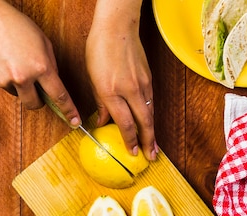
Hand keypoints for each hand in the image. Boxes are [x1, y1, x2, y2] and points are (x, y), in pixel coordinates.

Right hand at [0, 2, 80, 125]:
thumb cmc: (16, 26)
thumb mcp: (43, 42)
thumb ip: (51, 65)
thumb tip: (53, 85)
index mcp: (40, 67)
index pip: (59, 95)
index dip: (68, 110)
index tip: (74, 122)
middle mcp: (22, 77)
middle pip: (34, 104)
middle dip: (38, 101)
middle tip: (37, 91)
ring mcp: (4, 81)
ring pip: (17, 94)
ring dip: (19, 85)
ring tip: (13, 62)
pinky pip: (1, 87)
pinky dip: (3, 78)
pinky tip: (1, 61)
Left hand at [86, 0, 156, 159]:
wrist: (117, 27)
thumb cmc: (100, 49)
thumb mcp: (92, 78)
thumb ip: (100, 102)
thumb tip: (103, 121)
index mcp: (110, 91)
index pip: (124, 123)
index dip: (129, 140)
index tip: (131, 152)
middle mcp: (128, 89)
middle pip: (143, 122)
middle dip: (147, 142)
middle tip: (150, 157)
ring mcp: (141, 83)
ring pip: (149, 112)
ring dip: (152, 131)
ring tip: (153, 146)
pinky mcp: (148, 77)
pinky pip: (150, 101)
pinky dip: (151, 115)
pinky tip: (150, 123)